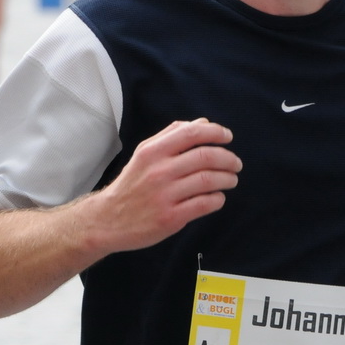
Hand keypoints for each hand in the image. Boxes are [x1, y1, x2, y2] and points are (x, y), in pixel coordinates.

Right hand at [84, 119, 240, 253]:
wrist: (108, 220)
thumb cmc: (132, 184)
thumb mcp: (145, 154)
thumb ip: (172, 135)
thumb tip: (203, 123)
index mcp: (153, 151)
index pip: (192, 133)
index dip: (216, 132)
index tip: (228, 137)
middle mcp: (159, 171)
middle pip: (206, 157)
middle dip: (228, 159)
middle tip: (236, 164)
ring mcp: (165, 195)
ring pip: (209, 180)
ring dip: (227, 179)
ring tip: (231, 180)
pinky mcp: (171, 217)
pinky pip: (204, 204)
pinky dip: (218, 199)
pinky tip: (218, 198)